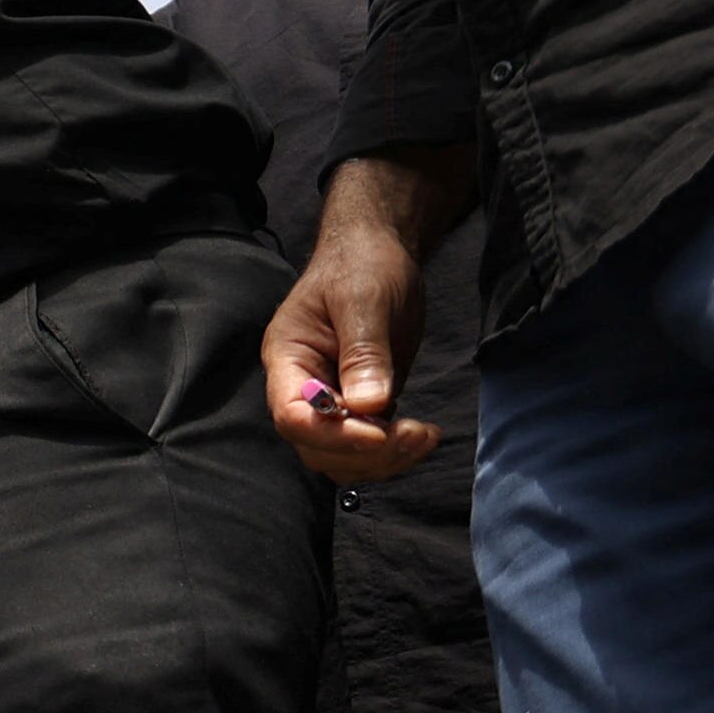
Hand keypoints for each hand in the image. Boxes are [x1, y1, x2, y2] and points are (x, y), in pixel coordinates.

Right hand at [264, 151, 458, 479]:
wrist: (379, 252)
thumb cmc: (362, 264)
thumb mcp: (364, 299)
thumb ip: (364, 352)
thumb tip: (369, 407)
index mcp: (288, 360)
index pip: (293, 415)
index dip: (333, 433)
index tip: (380, 432)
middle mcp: (302, 388)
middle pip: (316, 447)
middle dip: (365, 453)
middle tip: (416, 434)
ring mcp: (331, 400)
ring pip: (342, 457)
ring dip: (383, 460)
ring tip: (425, 436)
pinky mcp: (361, 405)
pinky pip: (369, 447)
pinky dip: (395, 452)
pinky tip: (424, 435)